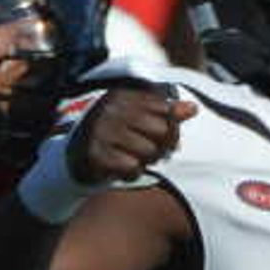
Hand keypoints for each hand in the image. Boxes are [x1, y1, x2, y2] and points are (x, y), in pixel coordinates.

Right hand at [69, 84, 191, 184]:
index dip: (172, 130)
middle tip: (148, 152)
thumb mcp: (138, 119)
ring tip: (132, 158)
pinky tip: (122, 169)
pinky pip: (132, 168)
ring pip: (148, 151)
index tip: (161, 138)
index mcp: (124, 96)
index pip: (166, 111)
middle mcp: (111, 109)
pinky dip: (131, 173)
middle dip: (160, 147)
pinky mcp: (96, 154)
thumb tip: (193, 108)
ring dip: (145, 161)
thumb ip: (166, 113)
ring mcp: (102, 131)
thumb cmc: (115, 136)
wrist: (75, 156)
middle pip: (161, 131)